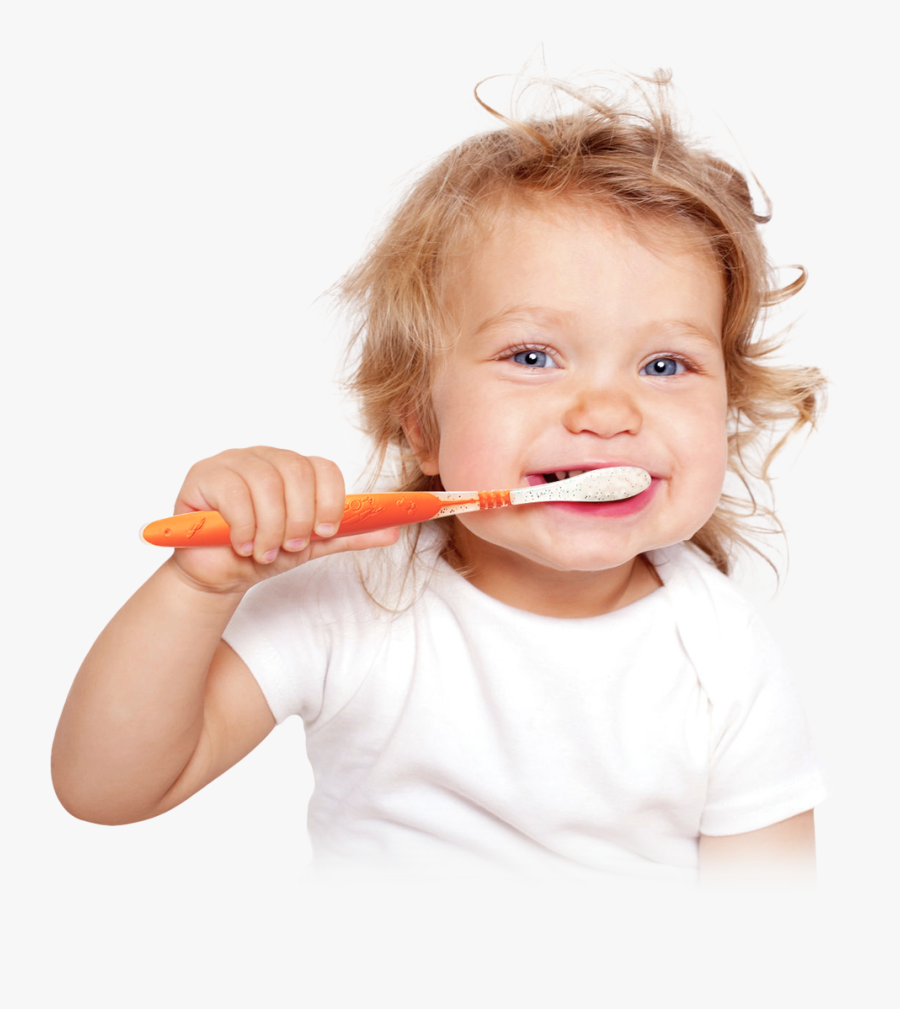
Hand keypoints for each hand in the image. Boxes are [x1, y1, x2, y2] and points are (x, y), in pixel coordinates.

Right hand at [167, 447, 398, 593]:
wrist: (219, 573)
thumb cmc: (263, 551)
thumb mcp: (311, 546)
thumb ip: (348, 535)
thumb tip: (392, 531)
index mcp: (295, 469)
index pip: (324, 468)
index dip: (330, 500)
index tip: (325, 532)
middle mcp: (266, 458)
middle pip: (296, 471)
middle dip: (300, 518)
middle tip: (292, 547)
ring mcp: (234, 461)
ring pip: (266, 482)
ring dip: (271, 526)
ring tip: (265, 552)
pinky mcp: (204, 475)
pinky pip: (233, 492)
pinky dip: (244, 525)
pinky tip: (243, 544)